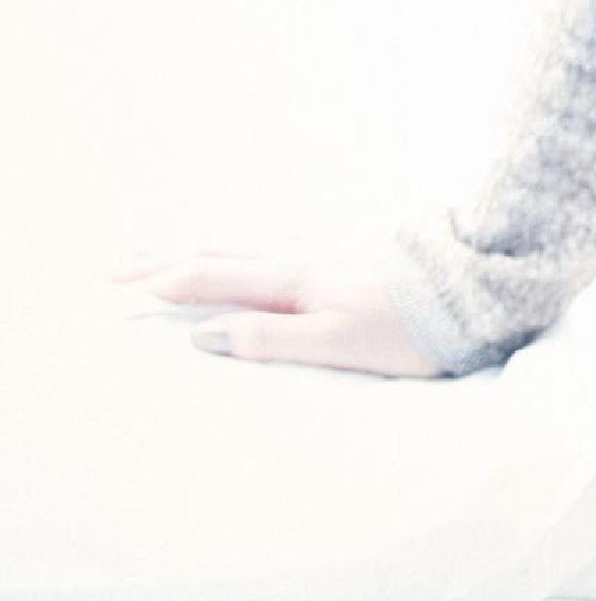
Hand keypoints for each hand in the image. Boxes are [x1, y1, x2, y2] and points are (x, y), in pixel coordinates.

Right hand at [105, 248, 445, 376]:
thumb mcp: (338, 344)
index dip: (161, 284)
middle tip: (113, 267)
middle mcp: (302, 269)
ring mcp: (321, 269)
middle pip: (218, 259)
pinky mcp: (339, 278)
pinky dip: (231, 263)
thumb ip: (271, 339)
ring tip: (161, 261)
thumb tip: (202, 335)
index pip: (212, 280)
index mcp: (294, 284)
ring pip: (241, 256)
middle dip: (163, 263)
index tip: (113, 288)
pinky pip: (265, 264)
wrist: (476, 297)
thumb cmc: (411, 330)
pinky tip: (238, 270)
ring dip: (193, 258)